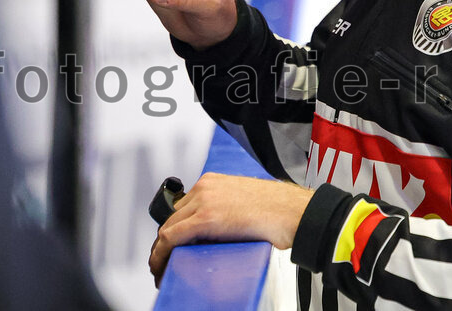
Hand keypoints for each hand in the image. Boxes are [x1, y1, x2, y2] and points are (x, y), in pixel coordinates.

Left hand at [149, 173, 312, 284]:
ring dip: (160, 251)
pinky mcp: (207, 217)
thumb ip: (222, 209)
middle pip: (172, 217)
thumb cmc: (275, 209)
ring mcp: (204, 200)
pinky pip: (172, 237)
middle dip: (164, 242)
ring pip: (168, 228)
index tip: (169, 247)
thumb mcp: (241, 201)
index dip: (171, 231)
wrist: (291, 211)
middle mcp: (204, 187)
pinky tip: (161, 267)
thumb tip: (212, 232)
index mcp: (212, 182)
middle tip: (163, 262)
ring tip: (160, 268)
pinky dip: (161, 254)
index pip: (181, 208)